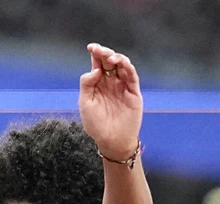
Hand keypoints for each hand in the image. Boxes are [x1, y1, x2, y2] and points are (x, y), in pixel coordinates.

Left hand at [79, 43, 143, 160]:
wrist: (111, 140)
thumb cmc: (96, 124)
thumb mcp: (86, 103)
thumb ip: (87, 85)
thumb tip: (95, 69)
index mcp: (98, 84)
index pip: (98, 64)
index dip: (96, 54)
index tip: (91, 47)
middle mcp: (111, 82)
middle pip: (110, 62)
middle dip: (105, 54)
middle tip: (100, 50)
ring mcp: (123, 86)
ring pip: (122, 66)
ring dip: (117, 58)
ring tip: (110, 58)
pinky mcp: (133, 92)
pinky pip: (132, 76)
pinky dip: (128, 68)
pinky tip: (122, 63)